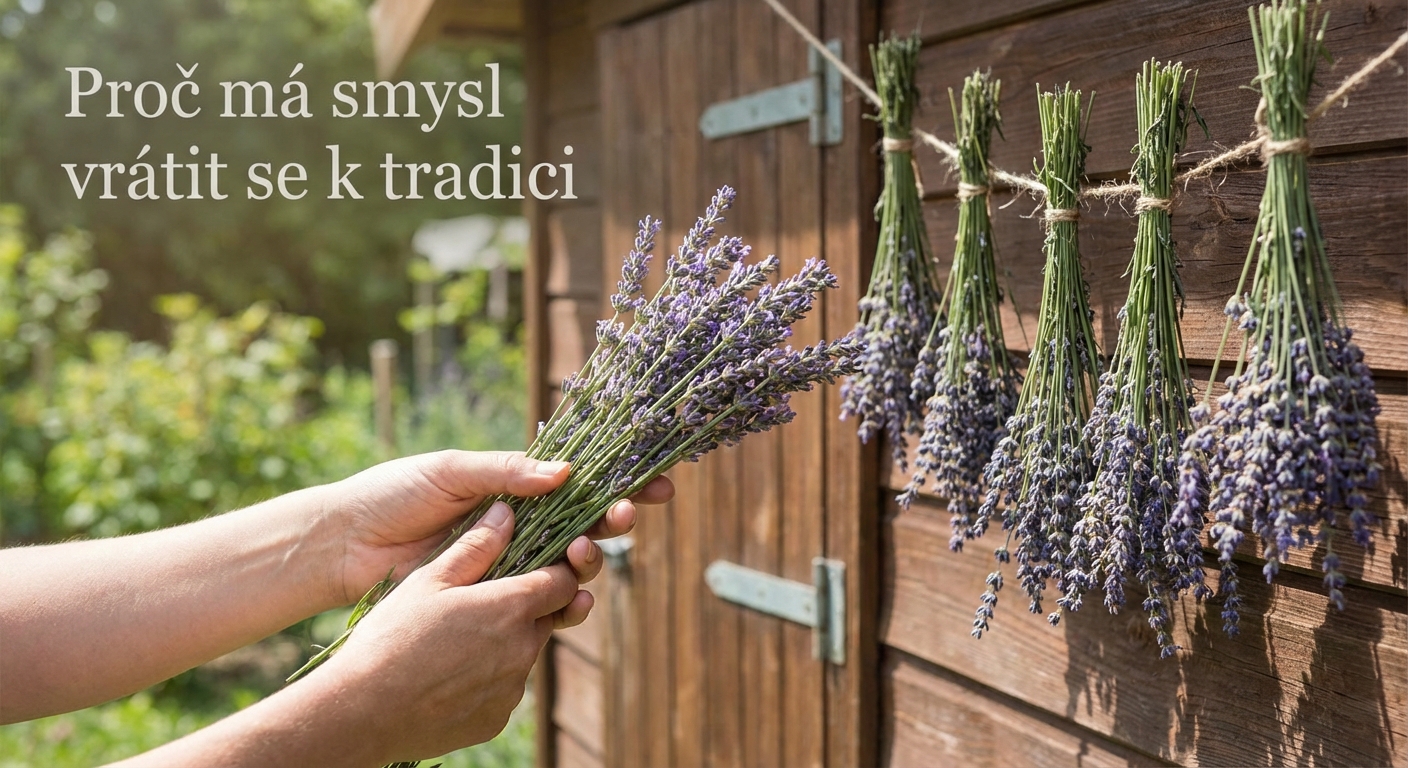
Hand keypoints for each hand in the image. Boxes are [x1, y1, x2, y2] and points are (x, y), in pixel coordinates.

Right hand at [315, 502, 580, 760]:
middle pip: (544, 619)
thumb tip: (507, 512)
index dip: (555, 570)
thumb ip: (475, 546)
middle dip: (526, 607)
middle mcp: (523, 650)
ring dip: (504, 645)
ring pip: (522, 656)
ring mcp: (511, 690)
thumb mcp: (429, 580)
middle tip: (482, 603)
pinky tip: (447, 675)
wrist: (362, 711)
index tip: (537, 566)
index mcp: (512, 608)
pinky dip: (486, 680)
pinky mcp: (496, 720)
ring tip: (455, 642)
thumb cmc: (392, 636)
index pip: (563, 582)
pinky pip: (502, 690)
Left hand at [327, 450, 673, 603]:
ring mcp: (510, 563)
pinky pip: (541, 602)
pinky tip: (576, 599)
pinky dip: (567, 602)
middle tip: (625, 518)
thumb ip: (506, 473)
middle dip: (615, 521)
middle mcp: (521, 525)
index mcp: (514, 487)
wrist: (346, 544)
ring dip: (591, 559)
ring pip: (571, 565)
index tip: (657, 486)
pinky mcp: (494, 598)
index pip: (579, 482)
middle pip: (586, 524)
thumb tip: (565, 473)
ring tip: (582, 554)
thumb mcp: (450, 471)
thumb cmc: (393, 494)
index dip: (621, 483)